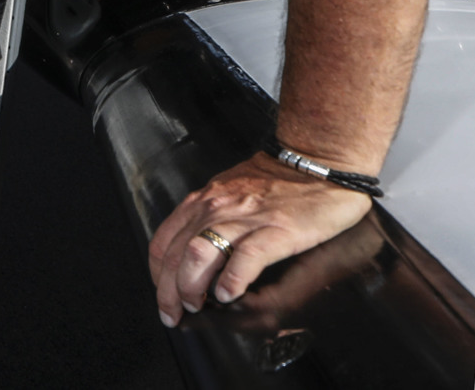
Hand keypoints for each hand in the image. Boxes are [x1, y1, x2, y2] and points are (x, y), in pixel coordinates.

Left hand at [147, 153, 372, 326]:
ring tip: (195, 307)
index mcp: (203, 202)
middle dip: (168, 290)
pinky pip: (247, 256)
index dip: (158, 273)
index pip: (164, 241)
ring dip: (191, 286)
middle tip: (172, 314)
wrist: (317, 161)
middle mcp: (215, 208)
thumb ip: (210, 216)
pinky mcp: (277, 228)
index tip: (162, 294)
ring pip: (200, 253)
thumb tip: (193, 250)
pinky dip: (233, 279)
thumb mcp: (229, 192)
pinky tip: (228, 295)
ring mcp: (245, 218)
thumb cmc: (277, 179)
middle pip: (177, 253)